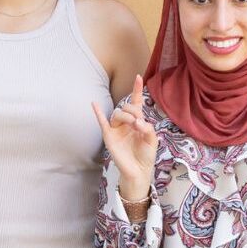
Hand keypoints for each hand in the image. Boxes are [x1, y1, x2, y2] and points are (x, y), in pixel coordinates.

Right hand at [91, 75, 158, 202]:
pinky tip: (94, 103)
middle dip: (133, 111)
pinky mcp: (109, 136)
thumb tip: (138, 122)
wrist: (138, 170)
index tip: (138, 77)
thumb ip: (148, 128)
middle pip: (126, 107)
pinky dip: (97, 112)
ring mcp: (116, 129)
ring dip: (126, 116)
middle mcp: (126, 123)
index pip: (136, 102)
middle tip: (139, 123)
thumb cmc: (146, 155)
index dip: (137, 90)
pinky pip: (102, 121)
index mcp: (137, 121)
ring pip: (117, 114)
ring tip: (133, 125)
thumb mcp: (152, 140)